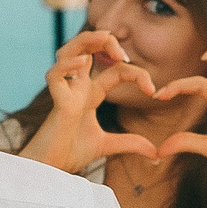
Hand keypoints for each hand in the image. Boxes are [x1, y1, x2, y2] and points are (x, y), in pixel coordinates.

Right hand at [17, 30, 160, 172]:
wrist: (50, 170)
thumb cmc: (69, 153)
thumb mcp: (106, 146)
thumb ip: (130, 144)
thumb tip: (156, 154)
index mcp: (90, 93)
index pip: (116, 70)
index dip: (136, 74)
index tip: (152, 91)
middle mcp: (77, 87)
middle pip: (87, 48)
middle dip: (106, 41)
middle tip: (124, 53)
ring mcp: (65, 92)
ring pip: (67, 51)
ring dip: (86, 40)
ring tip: (105, 37)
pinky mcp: (56, 103)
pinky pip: (54, 76)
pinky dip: (66, 66)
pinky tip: (82, 63)